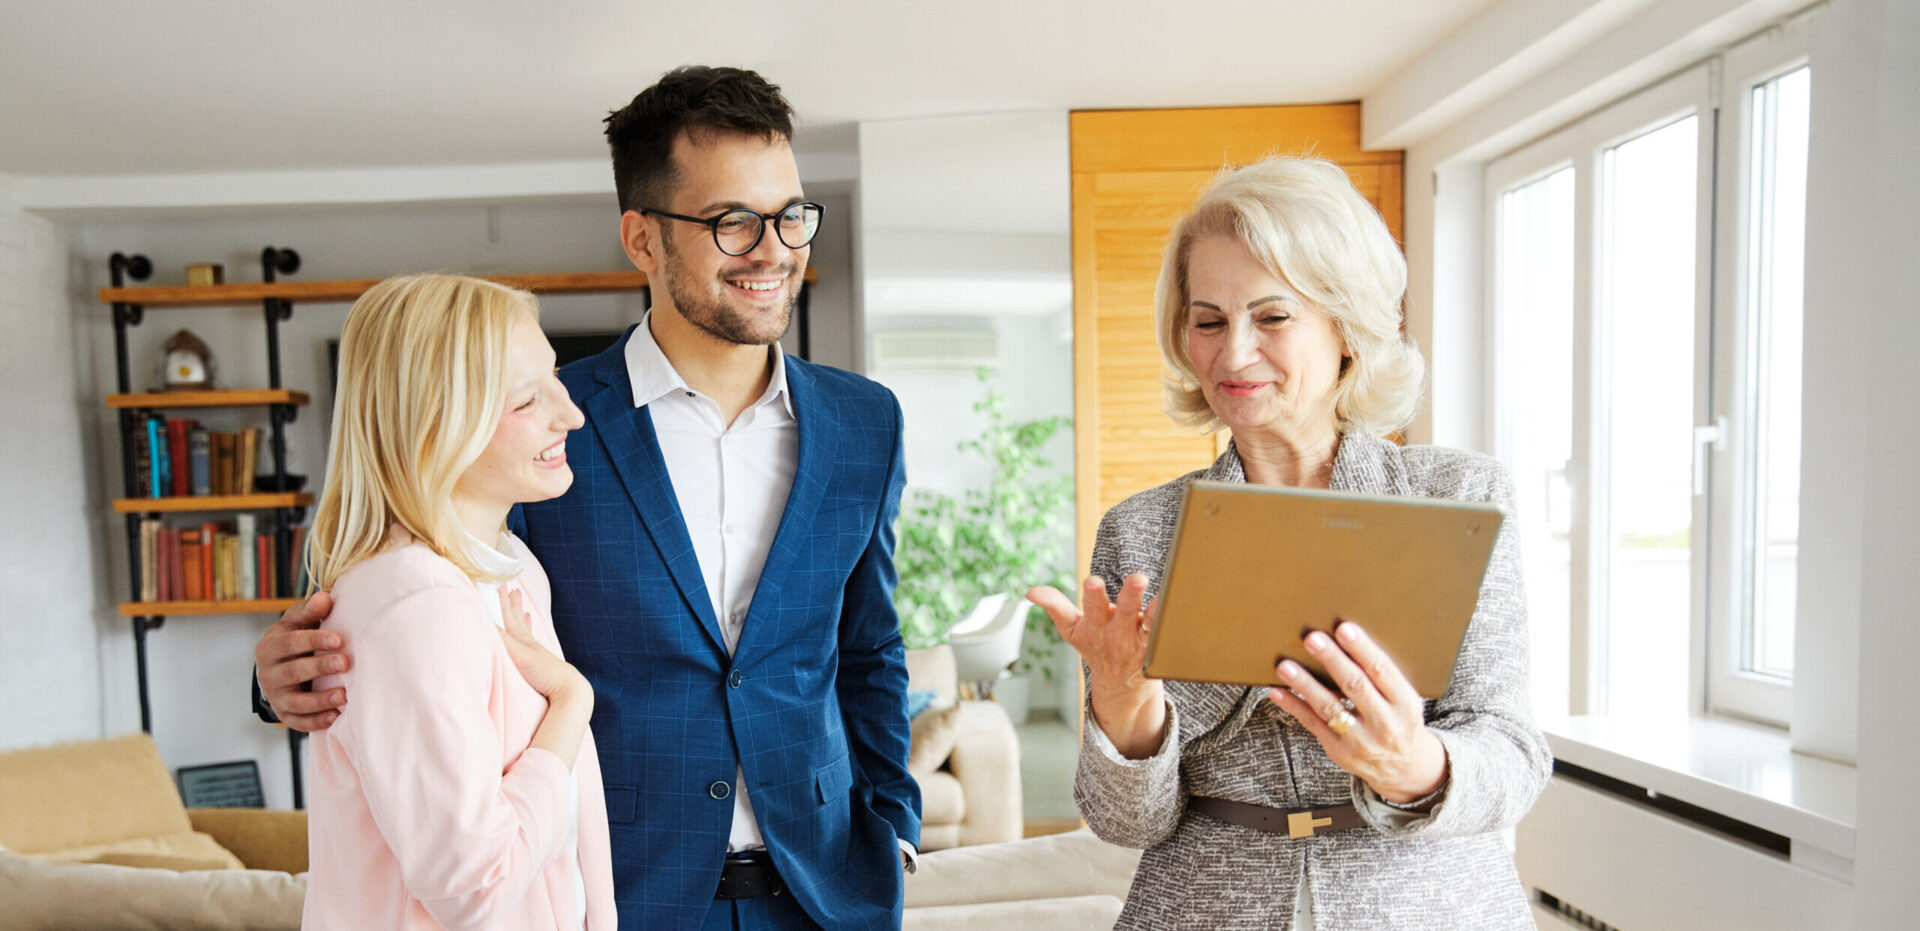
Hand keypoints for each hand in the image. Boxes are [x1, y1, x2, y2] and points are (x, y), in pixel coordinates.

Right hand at [256, 592, 347, 731]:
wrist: (277, 668)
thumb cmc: (293, 640)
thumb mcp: (295, 622)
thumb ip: (309, 611)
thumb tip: (325, 598)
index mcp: (270, 648)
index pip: (289, 644)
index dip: (313, 640)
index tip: (338, 639)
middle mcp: (269, 674)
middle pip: (293, 672)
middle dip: (320, 668)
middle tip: (345, 663)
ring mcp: (276, 696)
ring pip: (296, 702)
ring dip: (320, 700)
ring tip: (344, 695)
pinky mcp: (285, 714)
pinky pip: (299, 721)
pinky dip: (316, 721)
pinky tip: (335, 717)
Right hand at [498, 588, 586, 699]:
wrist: (568, 690)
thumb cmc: (543, 672)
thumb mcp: (517, 654)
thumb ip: (501, 638)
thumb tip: (481, 620)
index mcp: (521, 639)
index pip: (508, 615)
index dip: (502, 601)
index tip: (499, 583)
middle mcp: (528, 644)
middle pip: (517, 620)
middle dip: (513, 605)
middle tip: (514, 589)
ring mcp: (535, 655)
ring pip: (525, 632)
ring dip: (522, 620)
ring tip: (525, 611)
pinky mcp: (539, 667)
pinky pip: (532, 648)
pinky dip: (531, 641)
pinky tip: (532, 641)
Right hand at [1028, 574, 1158, 696]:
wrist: (1120, 685)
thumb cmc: (1095, 645)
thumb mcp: (1071, 629)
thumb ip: (1053, 605)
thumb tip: (1030, 591)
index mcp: (1093, 626)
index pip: (1089, 608)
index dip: (1091, 595)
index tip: (1093, 581)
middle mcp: (1116, 633)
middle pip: (1123, 612)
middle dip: (1129, 595)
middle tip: (1138, 578)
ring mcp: (1137, 640)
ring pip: (1147, 621)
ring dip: (1154, 607)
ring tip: (1168, 594)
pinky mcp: (1154, 645)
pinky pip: (1162, 631)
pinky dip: (1169, 619)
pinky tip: (1175, 603)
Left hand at [1266, 621, 1448, 804]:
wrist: (1404, 768)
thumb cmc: (1399, 720)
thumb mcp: (1404, 700)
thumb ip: (1382, 677)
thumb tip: (1345, 639)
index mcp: (1405, 704)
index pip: (1382, 671)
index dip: (1362, 649)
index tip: (1344, 628)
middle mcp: (1385, 723)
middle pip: (1355, 686)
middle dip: (1332, 660)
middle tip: (1312, 638)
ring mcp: (1360, 740)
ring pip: (1329, 707)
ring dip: (1305, 684)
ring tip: (1285, 666)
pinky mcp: (1339, 750)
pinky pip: (1312, 724)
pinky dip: (1293, 706)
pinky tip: (1277, 691)